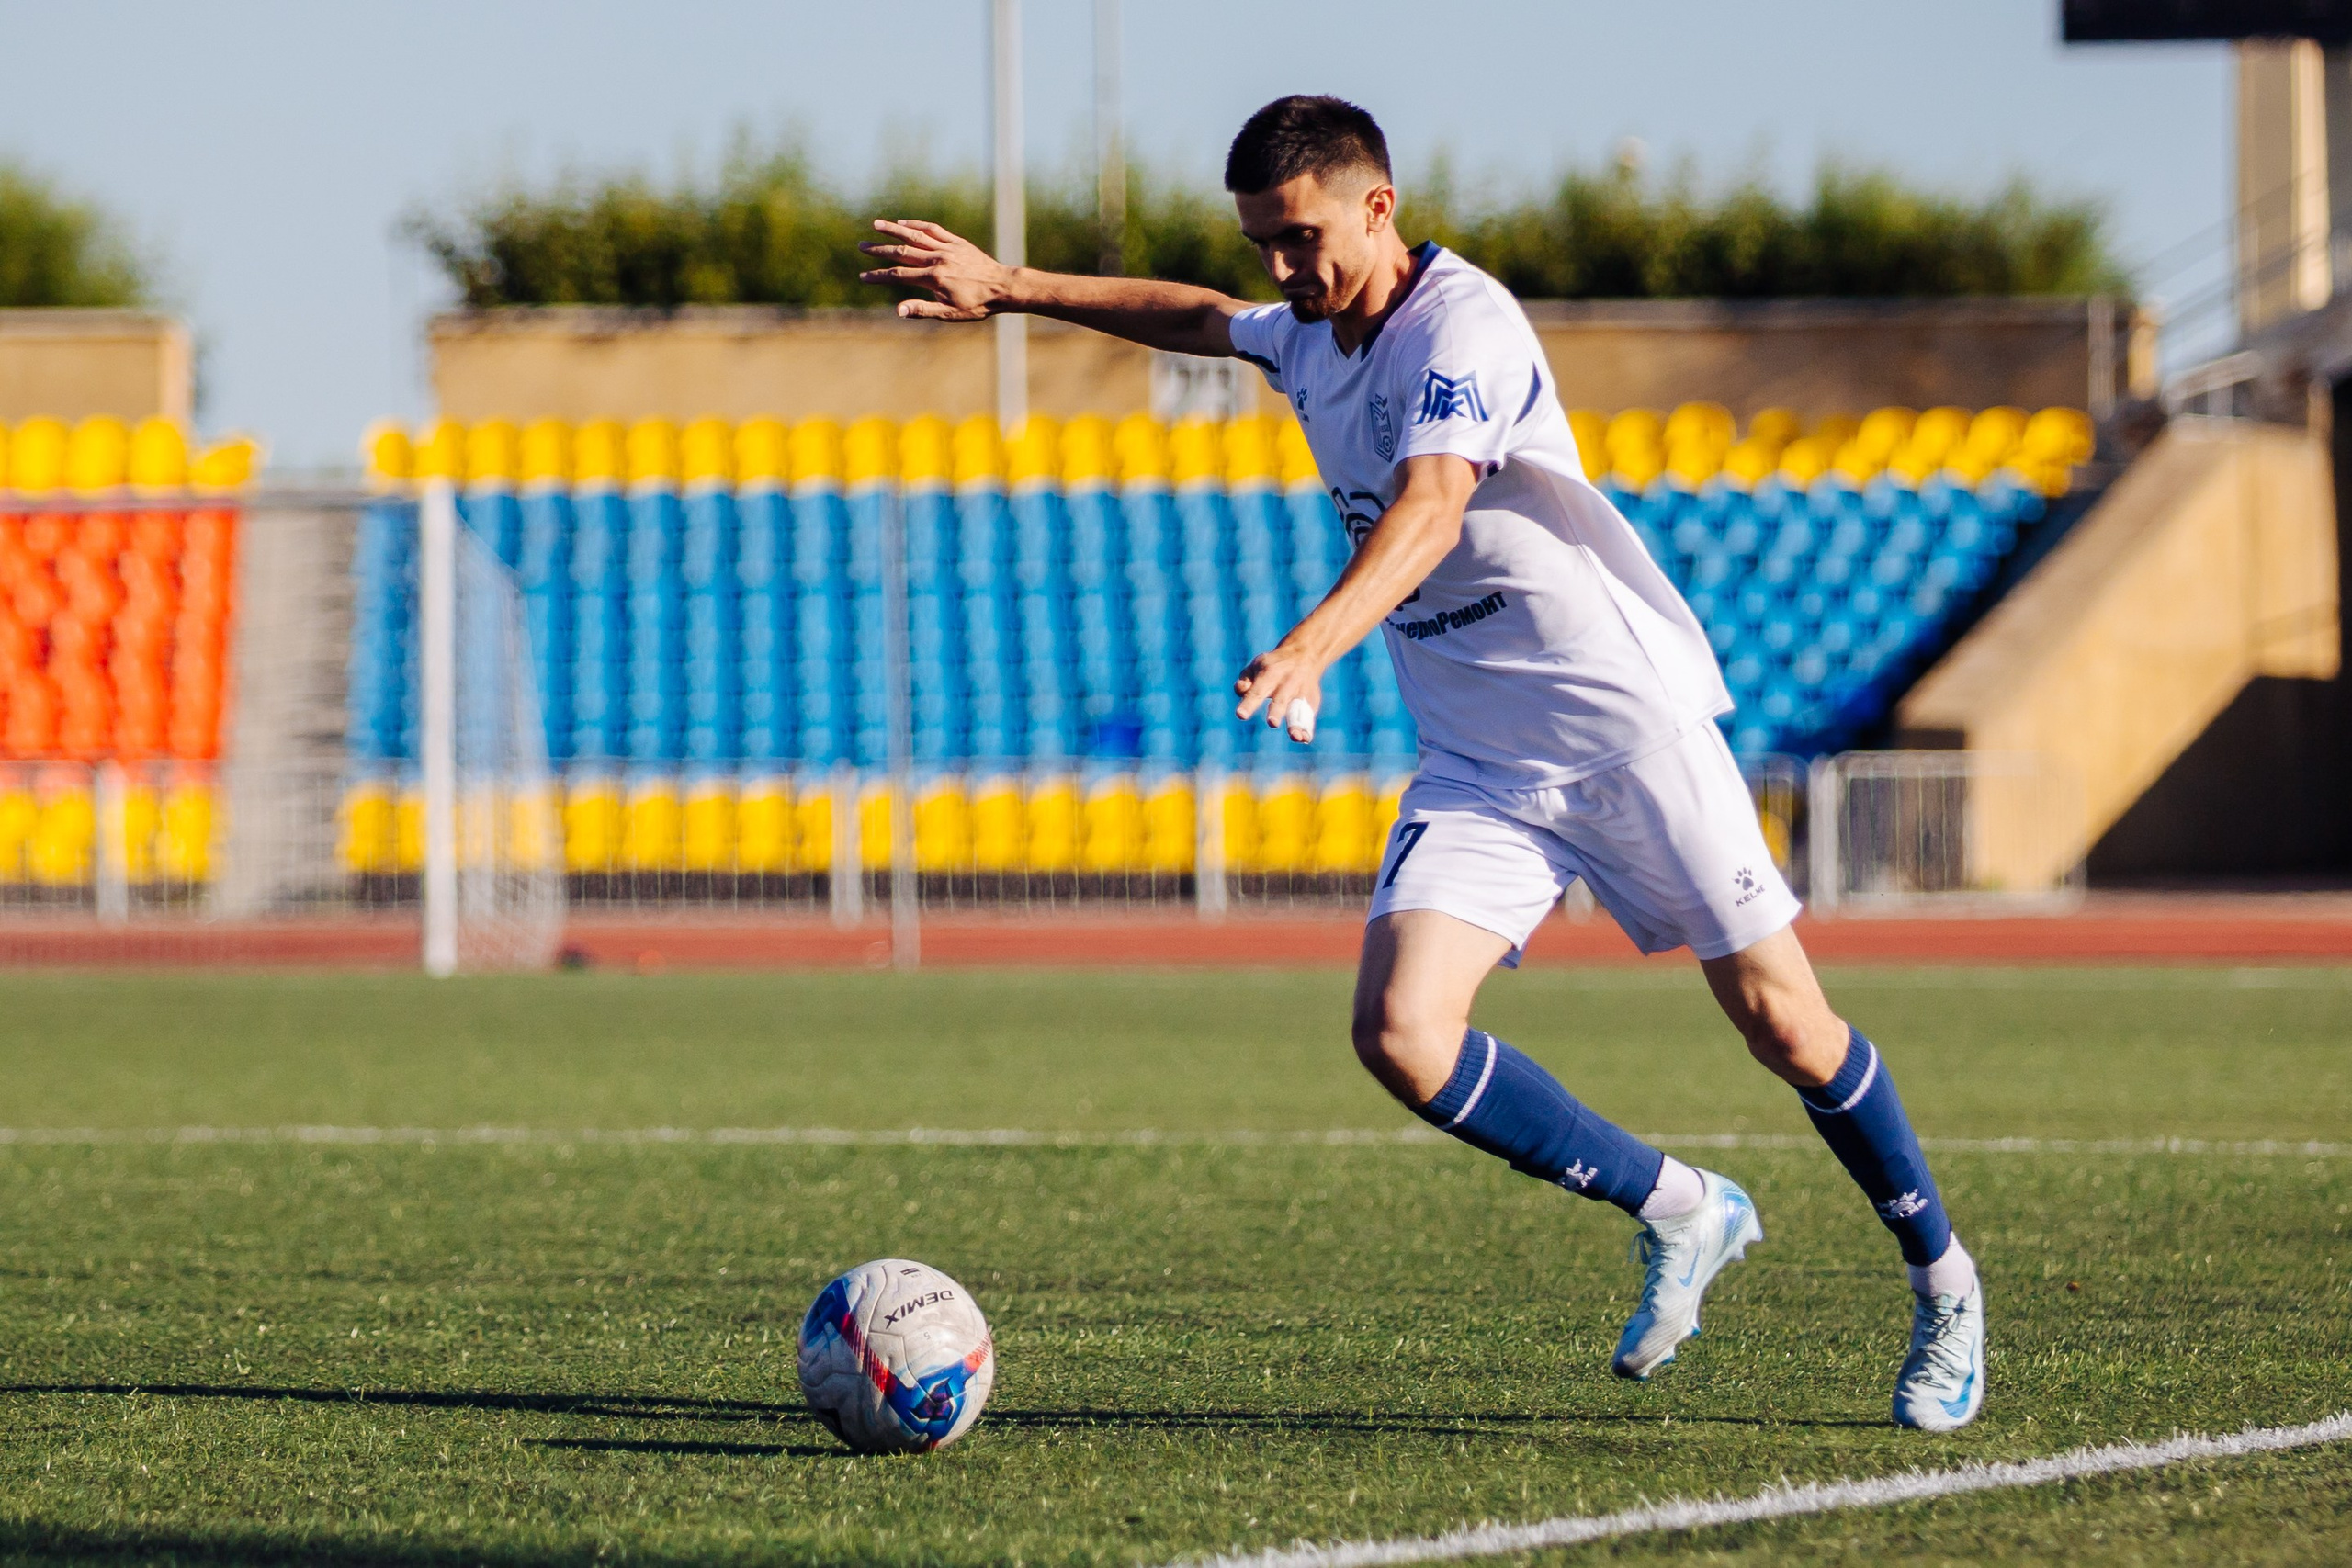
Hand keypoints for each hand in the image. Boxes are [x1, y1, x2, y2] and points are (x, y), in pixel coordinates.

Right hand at [858, 219, 1013, 320]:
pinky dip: (917, 225)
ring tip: (876, 224)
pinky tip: (904, 222)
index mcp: (934, 278)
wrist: (1004, 287)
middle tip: (861, 246)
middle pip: (902, 251)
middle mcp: (937, 259)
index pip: (898, 276)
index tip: (863, 276)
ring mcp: (947, 248)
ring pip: (915, 235)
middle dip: (879, 249)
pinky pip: (933, 229)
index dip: (879, 276)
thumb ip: (923, 310)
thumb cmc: (978, 305)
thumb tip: (898, 311)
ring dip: (893, 229)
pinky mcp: (956, 242)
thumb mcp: (950, 313)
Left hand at [1235, 644, 1323, 742]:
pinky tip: (1304, 739)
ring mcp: (1301, 693)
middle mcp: (1287, 683)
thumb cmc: (1273, 665)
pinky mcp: (1311, 701)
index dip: (1249, 703)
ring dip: (1297, 724)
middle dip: (1277, 711)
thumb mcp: (1256, 666)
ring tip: (1295, 737)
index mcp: (1270, 674)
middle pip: (1281, 699)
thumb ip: (1246, 680)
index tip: (1241, 715)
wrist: (1305, 655)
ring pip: (1299, 710)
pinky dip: (1307, 728)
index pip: (1257, 691)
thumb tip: (1241, 690)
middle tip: (1272, 722)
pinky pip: (1309, 717)